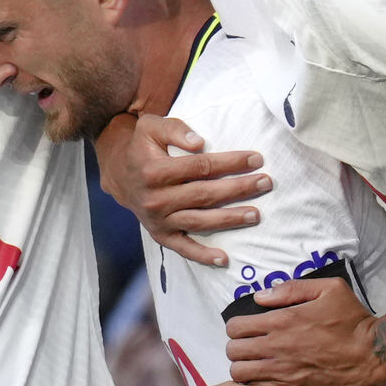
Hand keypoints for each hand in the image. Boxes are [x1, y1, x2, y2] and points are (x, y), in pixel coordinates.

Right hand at [94, 112, 268, 263]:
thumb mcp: (152, 127)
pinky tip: (224, 259)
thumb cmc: (143, 147)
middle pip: (205, 194)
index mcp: (154, 171)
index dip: (230, 163)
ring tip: (256, 214)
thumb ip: (175, 129)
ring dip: (229, 219)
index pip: (201, 166)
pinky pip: (183, 248)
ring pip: (199, 221)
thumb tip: (200, 143)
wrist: (120, 174)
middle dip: (238, 189)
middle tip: (265, 183)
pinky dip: (203, 256)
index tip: (255, 159)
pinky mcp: (160, 235)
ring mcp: (158, 220)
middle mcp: (156, 198)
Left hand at [223, 272, 385, 385]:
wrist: (376, 357)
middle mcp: (275, 349)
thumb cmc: (355, 321)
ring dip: (245, 370)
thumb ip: (292, 289)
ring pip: (241, 376)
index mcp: (280, 322)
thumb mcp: (330, 289)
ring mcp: (283, 374)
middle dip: (237, 349)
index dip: (237, 328)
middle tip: (250, 350)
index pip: (234, 328)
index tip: (248, 330)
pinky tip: (272, 382)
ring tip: (257, 367)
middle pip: (232, 353)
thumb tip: (261, 296)